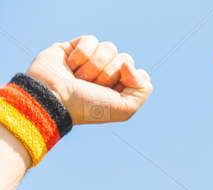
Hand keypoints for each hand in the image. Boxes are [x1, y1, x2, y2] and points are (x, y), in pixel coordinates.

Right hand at [27, 36, 151, 125]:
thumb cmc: (88, 106)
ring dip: (94, 65)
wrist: (54, 96)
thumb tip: (129, 64)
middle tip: (92, 86)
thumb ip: (142, 90)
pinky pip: (91, 40)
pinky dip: (82, 54)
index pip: (140, 74)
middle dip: (109, 74)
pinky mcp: (76, 47)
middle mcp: (109, 74)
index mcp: (122, 89)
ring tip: (80, 78)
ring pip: (109, 47)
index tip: (114, 91)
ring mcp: (92, 60)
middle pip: (125, 59)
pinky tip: (71, 66)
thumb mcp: (124, 109)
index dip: (129, 80)